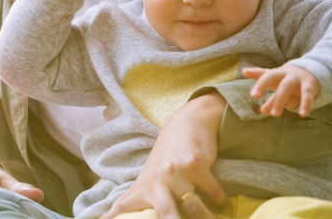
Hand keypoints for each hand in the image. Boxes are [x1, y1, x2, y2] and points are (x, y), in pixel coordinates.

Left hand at [100, 93, 227, 218]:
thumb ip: (133, 200)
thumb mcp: (148, 178)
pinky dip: (220, 201)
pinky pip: (213, 193)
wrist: (188, 122)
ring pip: (194, 206)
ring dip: (206, 217)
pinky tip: (222, 203)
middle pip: (164, 212)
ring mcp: (176, 172)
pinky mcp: (195, 164)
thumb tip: (109, 218)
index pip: (124, 208)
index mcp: (142, 188)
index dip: (114, 218)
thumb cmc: (167, 157)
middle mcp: (157, 181)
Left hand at [243, 65, 319, 117]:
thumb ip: (270, 100)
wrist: (310, 72)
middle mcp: (284, 74)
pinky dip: (305, 104)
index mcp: (276, 73)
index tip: (253, 95)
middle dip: (264, 87)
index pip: (265, 76)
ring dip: (280, 100)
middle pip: (273, 78)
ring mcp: (297, 78)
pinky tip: (303, 114)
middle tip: (261, 109)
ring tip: (274, 115)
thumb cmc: (287, 81)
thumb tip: (262, 111)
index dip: (260, 85)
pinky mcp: (309, 86)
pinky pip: (307, 95)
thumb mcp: (278, 88)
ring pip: (286, 87)